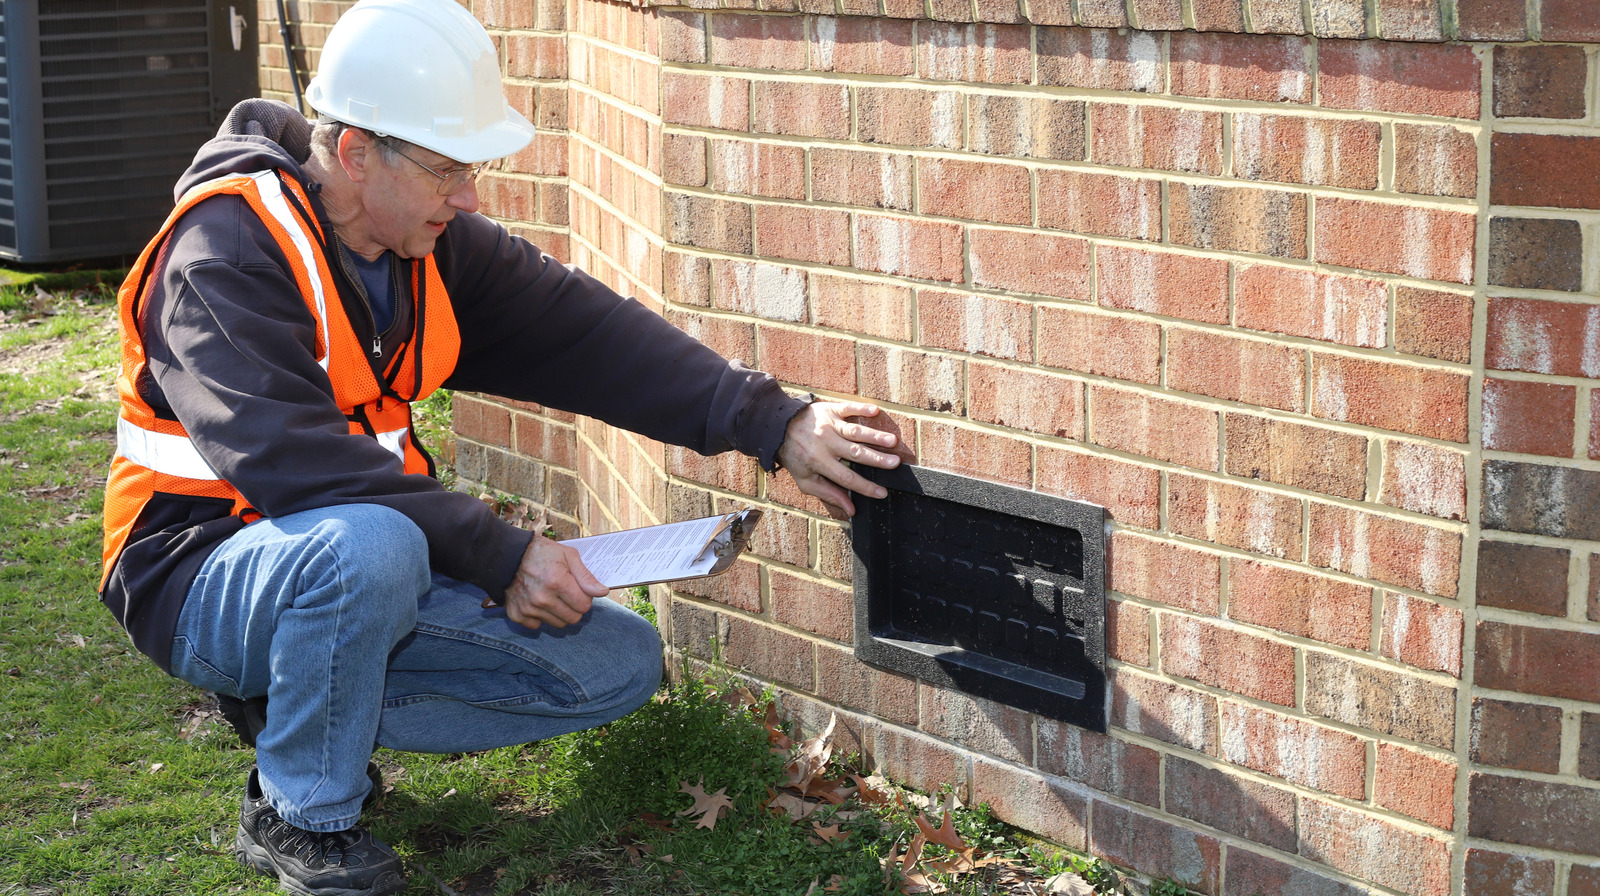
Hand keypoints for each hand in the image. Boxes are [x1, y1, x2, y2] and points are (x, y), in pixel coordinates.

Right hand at [503, 534, 608, 628]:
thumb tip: (603, 592)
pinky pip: (537, 626)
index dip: (584, 597)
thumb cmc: (541, 552)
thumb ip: (586, 576)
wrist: (508, 554)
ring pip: (557, 624)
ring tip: (551, 595)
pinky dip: (539, 617)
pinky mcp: (517, 614)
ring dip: (558, 613)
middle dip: (574, 607)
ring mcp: (528, 608)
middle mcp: (542, 598)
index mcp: (557, 582)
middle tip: (566, 593)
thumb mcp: (568, 556)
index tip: (578, 589)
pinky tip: (537, 601)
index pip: (584, 606)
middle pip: (573, 618)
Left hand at [776, 400, 915, 519]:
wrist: (777, 428)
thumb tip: (851, 510)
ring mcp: (829, 425)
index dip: (865, 487)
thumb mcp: (805, 480)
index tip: (882, 493)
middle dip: (876, 459)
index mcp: (820, 462)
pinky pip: (847, 408)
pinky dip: (861, 408)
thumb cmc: (794, 456)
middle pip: (855, 453)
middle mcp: (826, 443)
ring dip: (874, 435)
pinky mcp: (830, 410)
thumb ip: (829, 494)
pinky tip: (875, 410)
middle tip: (895, 463)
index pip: (846, 477)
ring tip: (892, 441)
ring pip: (855, 431)